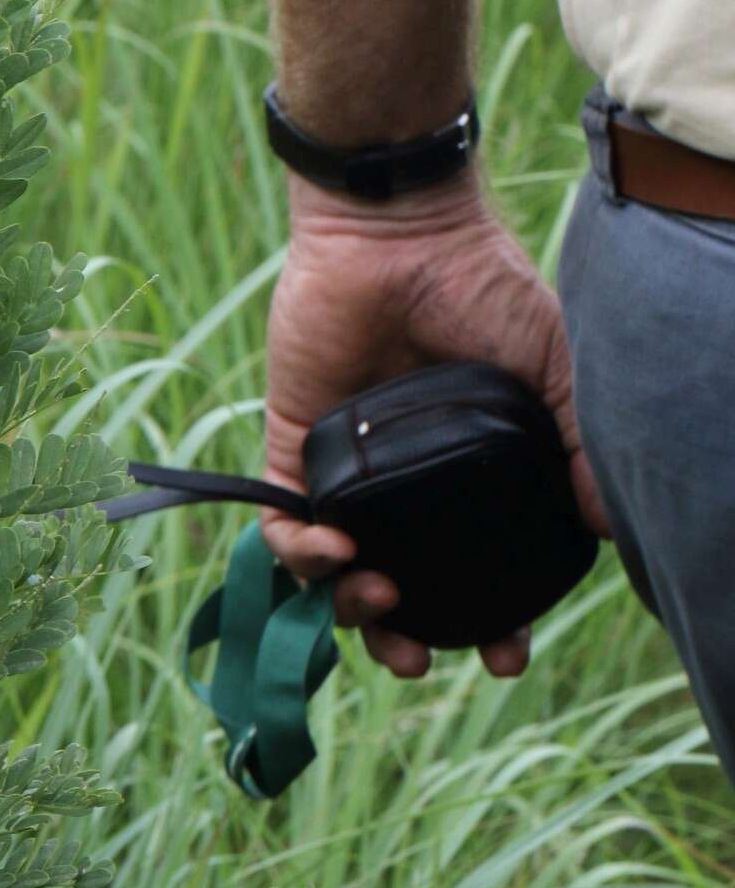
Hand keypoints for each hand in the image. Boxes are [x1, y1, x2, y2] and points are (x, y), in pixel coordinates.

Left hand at [262, 169, 611, 679]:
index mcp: (465, 472)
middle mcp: (404, 480)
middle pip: (395, 587)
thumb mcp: (552, 367)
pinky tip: (330, 554)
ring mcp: (348, 466)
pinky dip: (298, 554)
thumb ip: (574, 445)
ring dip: (348, 607)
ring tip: (377, 602)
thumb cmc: (483, 286)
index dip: (488, 621)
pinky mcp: (295, 442)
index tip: (504, 655)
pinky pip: (282, 521)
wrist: (402, 231)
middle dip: (400, 638)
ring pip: (333, 571)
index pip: (472, 568)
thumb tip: (605, 529)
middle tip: (419, 657)